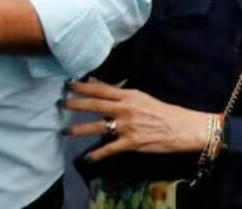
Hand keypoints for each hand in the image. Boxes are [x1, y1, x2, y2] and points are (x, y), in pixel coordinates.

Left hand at [62, 82, 211, 160]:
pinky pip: (111, 149)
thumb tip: (99, 83)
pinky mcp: (132, 143)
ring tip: (65, 131)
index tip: (68, 85)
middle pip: (95, 105)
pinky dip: (98, 154)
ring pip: (98, 127)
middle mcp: (125, 109)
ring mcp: (127, 127)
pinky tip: (87, 158)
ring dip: (80, 129)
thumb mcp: (140, 96)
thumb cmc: (161, 110)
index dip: (83, 87)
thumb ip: (119, 91)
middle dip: (76, 104)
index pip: (101, 89)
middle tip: (60, 103)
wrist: (182, 127)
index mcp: (128, 95)